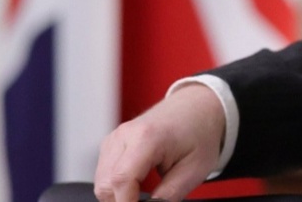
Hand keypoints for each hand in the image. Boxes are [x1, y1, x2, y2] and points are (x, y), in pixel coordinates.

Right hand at [94, 83, 224, 201]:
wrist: (197, 108)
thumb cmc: (199, 134)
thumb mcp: (194, 170)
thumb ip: (168, 195)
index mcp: (147, 137)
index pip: (122, 180)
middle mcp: (125, 135)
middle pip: (106, 183)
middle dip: (123, 200)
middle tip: (147, 201)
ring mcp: (115, 137)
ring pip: (102, 181)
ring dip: (118, 194)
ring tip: (143, 194)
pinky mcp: (111, 143)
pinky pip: (104, 172)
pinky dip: (116, 184)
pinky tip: (137, 184)